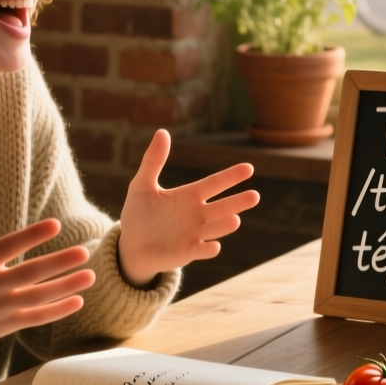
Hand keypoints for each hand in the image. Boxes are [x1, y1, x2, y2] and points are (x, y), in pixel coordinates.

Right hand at [0, 192, 96, 362]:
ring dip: (66, 286)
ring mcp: (0, 307)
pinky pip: (36, 318)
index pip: (9, 246)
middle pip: (30, 273)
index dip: (32, 236)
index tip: (56, 225)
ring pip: (39, 297)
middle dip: (59, 263)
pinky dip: (57, 311)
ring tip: (90, 275)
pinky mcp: (5, 325)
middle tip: (84, 252)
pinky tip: (78, 301)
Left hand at [117, 129, 258, 287]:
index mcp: (190, 196)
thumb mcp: (142, 185)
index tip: (249, 168)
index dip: (231, 176)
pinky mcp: (188, 252)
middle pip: (222, 206)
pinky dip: (208, 249)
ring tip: (235, 219)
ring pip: (215, 228)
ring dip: (225, 225)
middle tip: (255, 196)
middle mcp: (198, 214)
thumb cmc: (139, 214)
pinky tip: (214, 246)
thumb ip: (153, 160)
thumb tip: (162, 131)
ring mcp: (195, 234)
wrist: (131, 245)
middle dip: (238, 202)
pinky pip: (201, 250)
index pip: (214, 183)